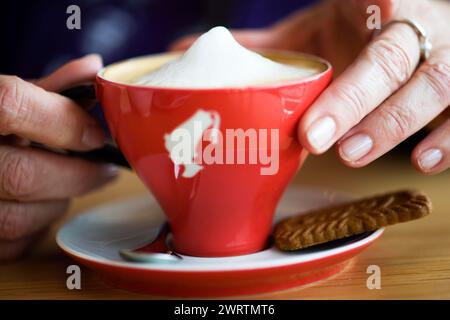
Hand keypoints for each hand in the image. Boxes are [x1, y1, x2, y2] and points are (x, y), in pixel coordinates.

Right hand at [0, 55, 117, 260]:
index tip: (96, 135)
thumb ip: (46, 88)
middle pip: (23, 174)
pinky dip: (39, 225)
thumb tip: (92, 69)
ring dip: (59, 201)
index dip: (62, 120)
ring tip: (70, 184)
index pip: (10, 104)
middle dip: (78, 175)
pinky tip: (43, 205)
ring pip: (20, 217)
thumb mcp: (3, 99)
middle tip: (105, 169)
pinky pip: (13, 243)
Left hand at [171, 0, 449, 173]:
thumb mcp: (314, 26)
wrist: (410, 10)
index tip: (310, 129)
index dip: (347, 86)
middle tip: (317, 142)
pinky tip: (422, 163)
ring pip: (438, 89)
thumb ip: (264, 43)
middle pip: (400, 64)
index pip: (373, 35)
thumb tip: (187, 47)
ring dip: (398, 127)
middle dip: (361, 106)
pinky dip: (449, 140)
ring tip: (355, 158)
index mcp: (381, 3)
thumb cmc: (358, 22)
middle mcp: (422, 25)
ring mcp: (448, 54)